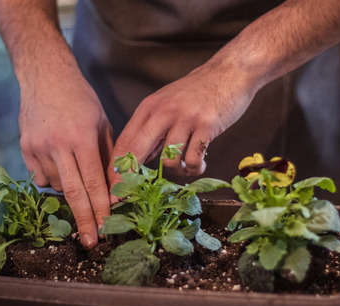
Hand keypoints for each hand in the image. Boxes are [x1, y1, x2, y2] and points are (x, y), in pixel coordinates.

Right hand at [19, 74, 112, 248]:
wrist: (45, 76)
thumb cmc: (81, 100)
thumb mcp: (102, 125)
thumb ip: (108, 157)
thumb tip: (114, 190)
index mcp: (81, 138)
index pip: (93, 183)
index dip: (100, 209)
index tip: (106, 228)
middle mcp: (58, 145)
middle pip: (72, 193)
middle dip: (83, 220)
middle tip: (91, 242)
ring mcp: (37, 147)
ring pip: (55, 185)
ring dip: (68, 191)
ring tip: (73, 172)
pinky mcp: (24, 147)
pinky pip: (40, 177)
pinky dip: (51, 179)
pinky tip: (58, 165)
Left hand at [109, 61, 254, 187]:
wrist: (229, 72)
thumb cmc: (198, 91)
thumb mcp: (167, 103)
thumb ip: (153, 129)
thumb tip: (140, 158)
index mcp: (150, 107)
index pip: (125, 141)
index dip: (115, 168)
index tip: (110, 188)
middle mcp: (163, 112)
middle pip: (137, 150)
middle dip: (128, 178)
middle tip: (126, 199)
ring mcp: (185, 118)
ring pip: (168, 159)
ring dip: (176, 171)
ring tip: (186, 167)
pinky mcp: (207, 125)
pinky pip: (194, 158)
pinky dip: (196, 168)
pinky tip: (200, 165)